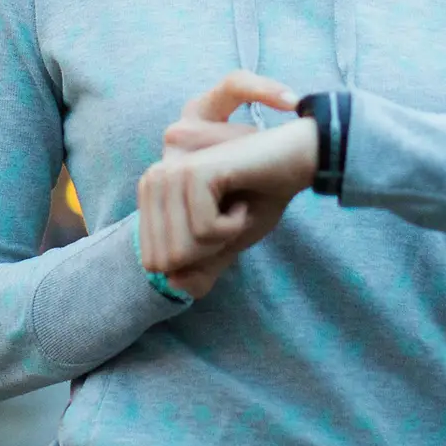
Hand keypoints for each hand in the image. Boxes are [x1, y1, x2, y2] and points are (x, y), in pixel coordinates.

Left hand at [138, 71, 306, 298]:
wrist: (294, 163)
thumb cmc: (258, 200)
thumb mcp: (223, 247)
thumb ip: (197, 271)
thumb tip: (173, 283)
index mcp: (150, 195)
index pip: (154, 264)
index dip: (195, 258)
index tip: (217, 225)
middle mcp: (153, 180)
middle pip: (166, 261)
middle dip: (206, 251)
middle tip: (228, 217)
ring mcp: (171, 174)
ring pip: (182, 251)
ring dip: (221, 239)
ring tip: (235, 207)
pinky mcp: (194, 172)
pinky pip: (205, 232)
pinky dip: (233, 226)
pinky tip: (242, 200)